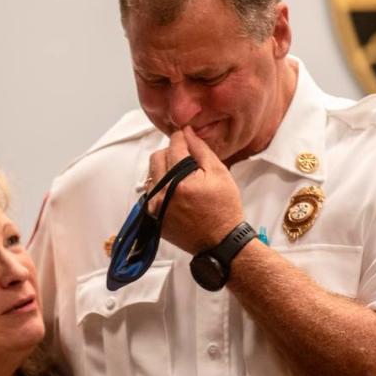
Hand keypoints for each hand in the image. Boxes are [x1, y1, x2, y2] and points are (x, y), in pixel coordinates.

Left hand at [146, 127, 244, 254]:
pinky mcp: (153, 217)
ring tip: (183, 179)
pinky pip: (150, 193)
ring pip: (152, 175)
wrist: (220, 242)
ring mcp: (155, 206)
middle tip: (186, 159)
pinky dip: (161, 188)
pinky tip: (177, 193)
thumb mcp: (220, 173)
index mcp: (181, 180)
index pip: (173, 146)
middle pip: (157, 157)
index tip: (186, 137)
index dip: (181, 138)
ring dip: (164, 171)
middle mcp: (163, 193)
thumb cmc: (224, 208)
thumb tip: (187, 132)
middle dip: (170, 153)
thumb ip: (201, 150)